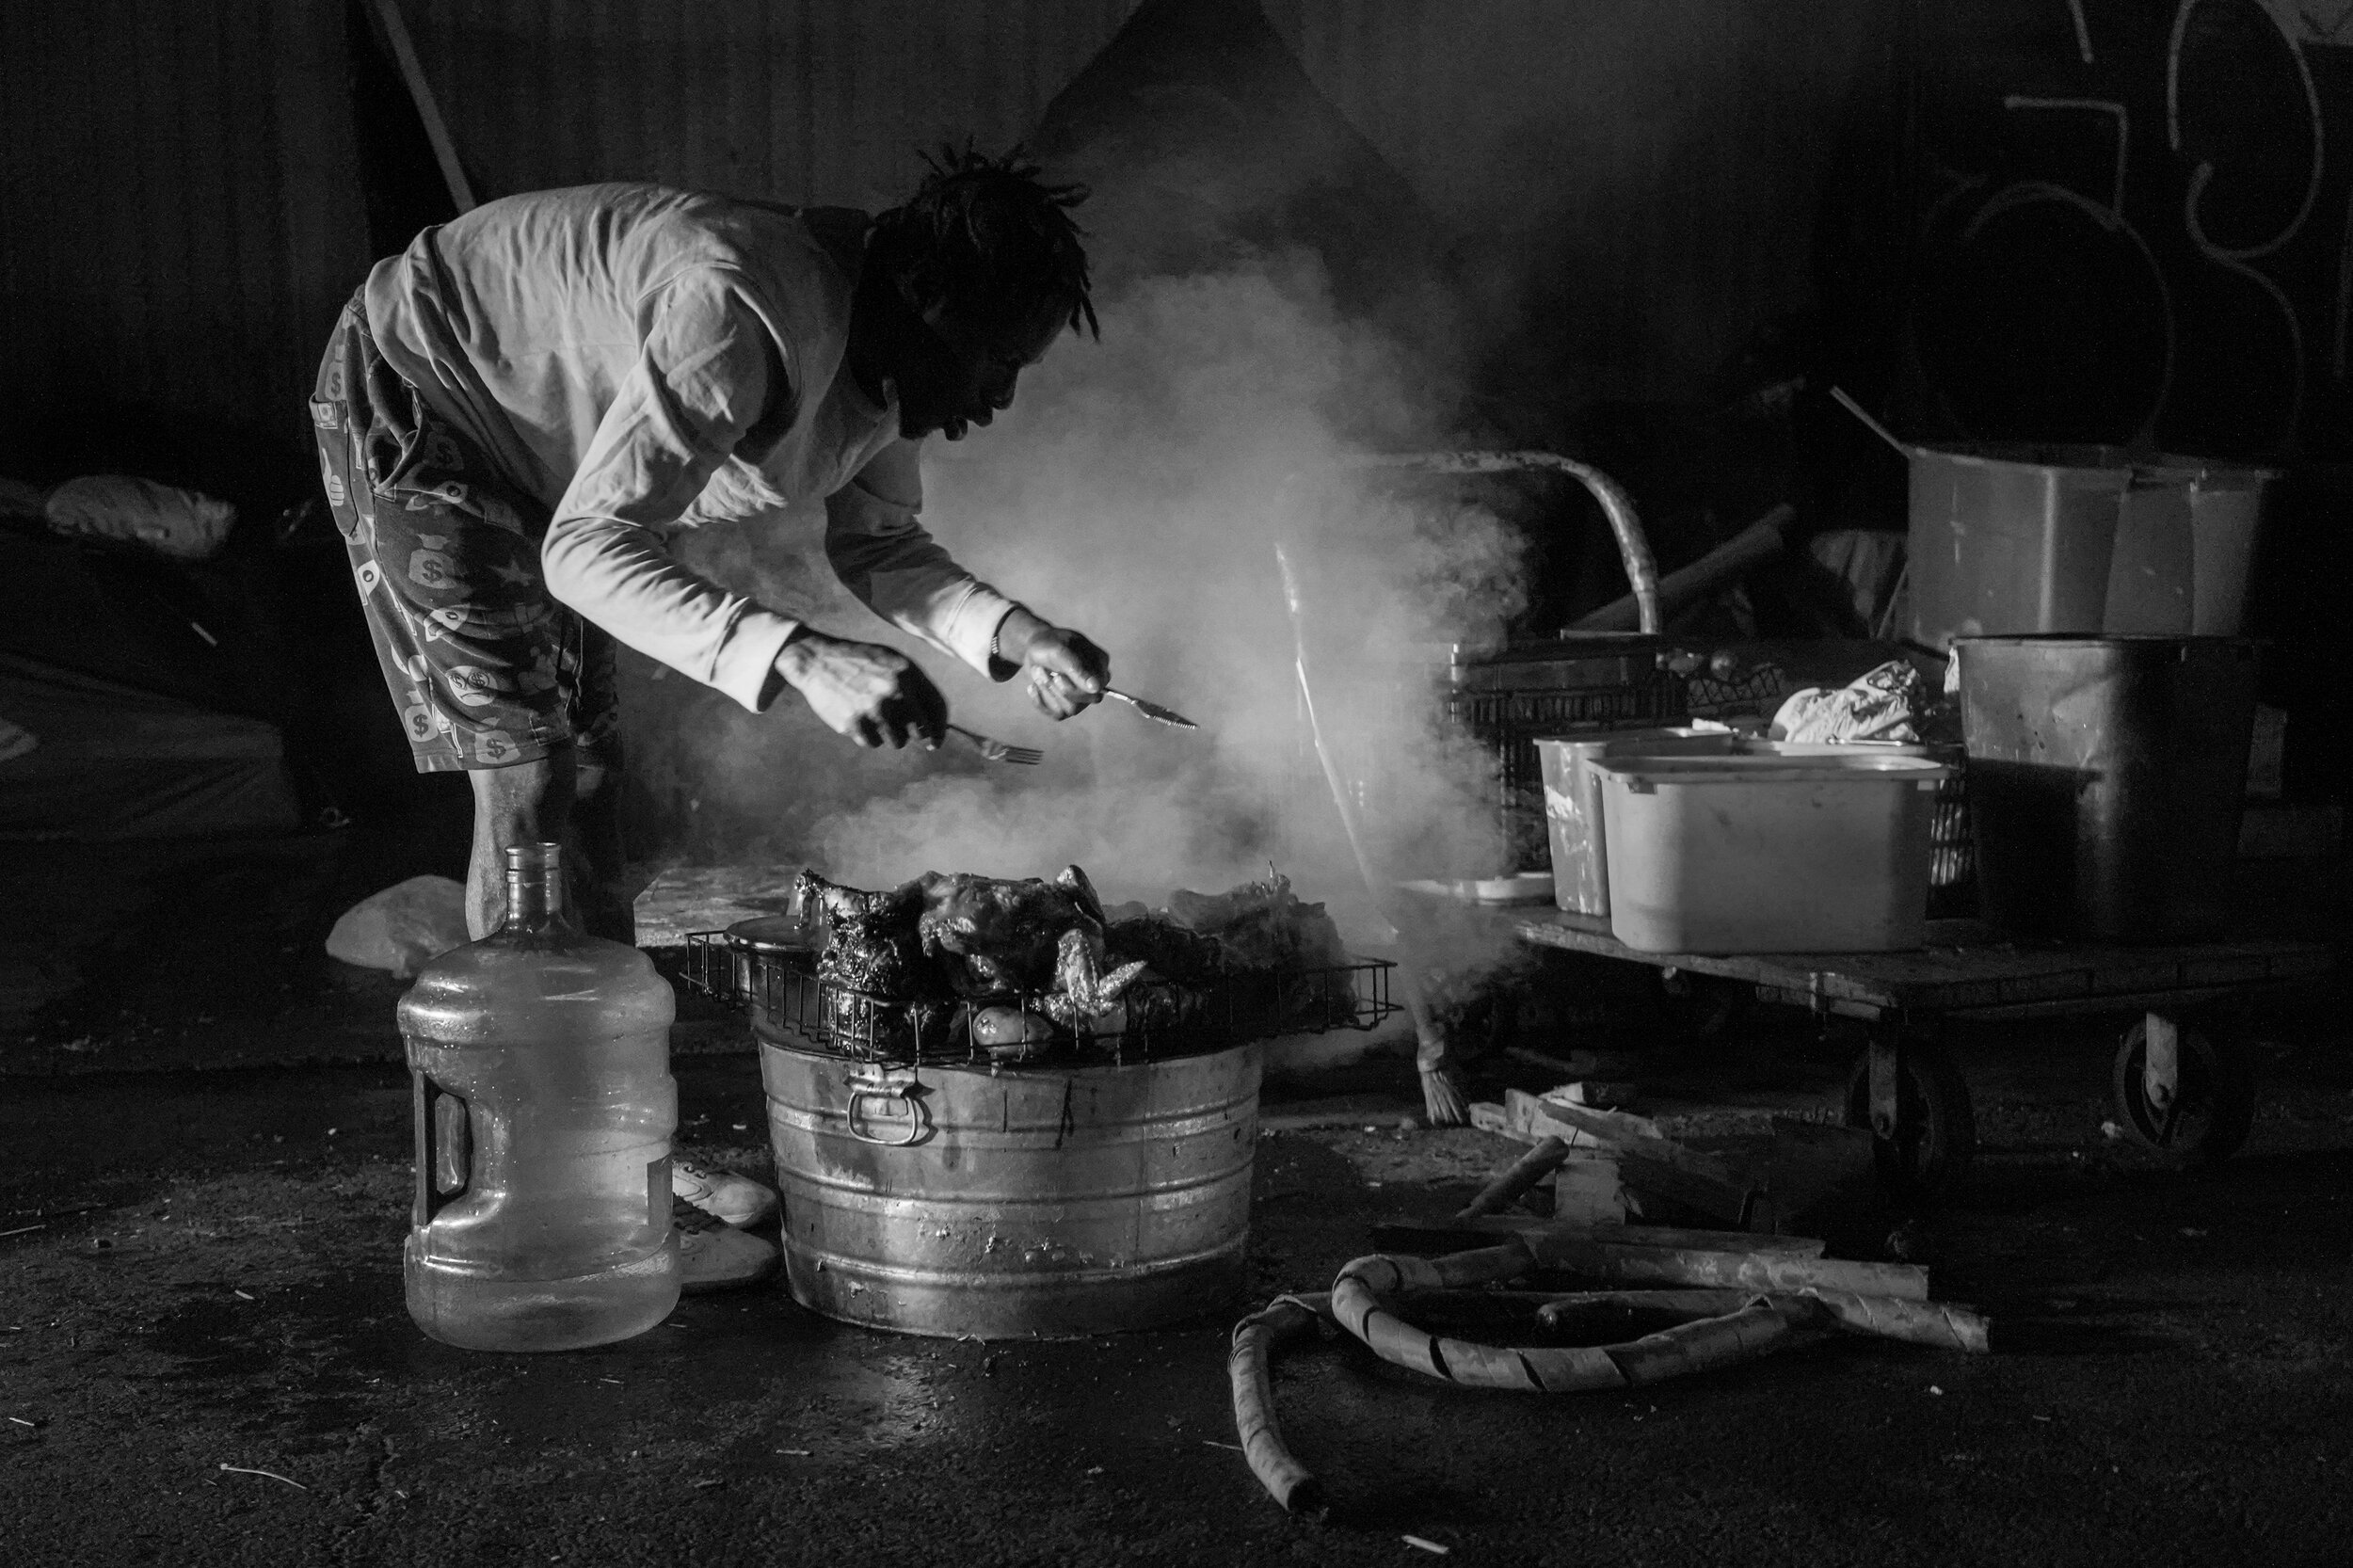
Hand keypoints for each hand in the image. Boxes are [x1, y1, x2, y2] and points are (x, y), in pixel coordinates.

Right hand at [774, 629, 947, 748]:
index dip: (940, 729)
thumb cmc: (861, 662)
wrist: (817, 660)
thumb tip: (935, 726)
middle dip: (915, 736)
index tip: (935, 742)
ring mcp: (874, 709)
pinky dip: (869, 735)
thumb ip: (916, 686)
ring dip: (890, 735)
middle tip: (903, 731)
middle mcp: (894, 691)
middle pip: (920, 732)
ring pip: (897, 742)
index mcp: (907, 673)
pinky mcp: (854, 723)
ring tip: (874, 715)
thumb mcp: (892, 661)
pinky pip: (873, 743)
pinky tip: (858, 716)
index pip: (937, 707)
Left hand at [996, 609, 1108, 719]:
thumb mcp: (1059, 651)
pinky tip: (1033, 686)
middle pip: (1089, 700)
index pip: (1099, 686)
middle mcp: (1093, 683)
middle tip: (1042, 670)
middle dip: (1062, 689)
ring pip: (1071, 709)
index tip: (1058, 677)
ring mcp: (1081, 697)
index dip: (1079, 687)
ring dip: (1049, 691)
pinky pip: (1057, 714)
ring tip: (1037, 671)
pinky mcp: (1065, 706)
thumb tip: (1096, 688)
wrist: (1033, 649)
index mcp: (1099, 664)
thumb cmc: (1049, 644)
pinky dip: (1040, 700)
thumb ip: (1078, 669)